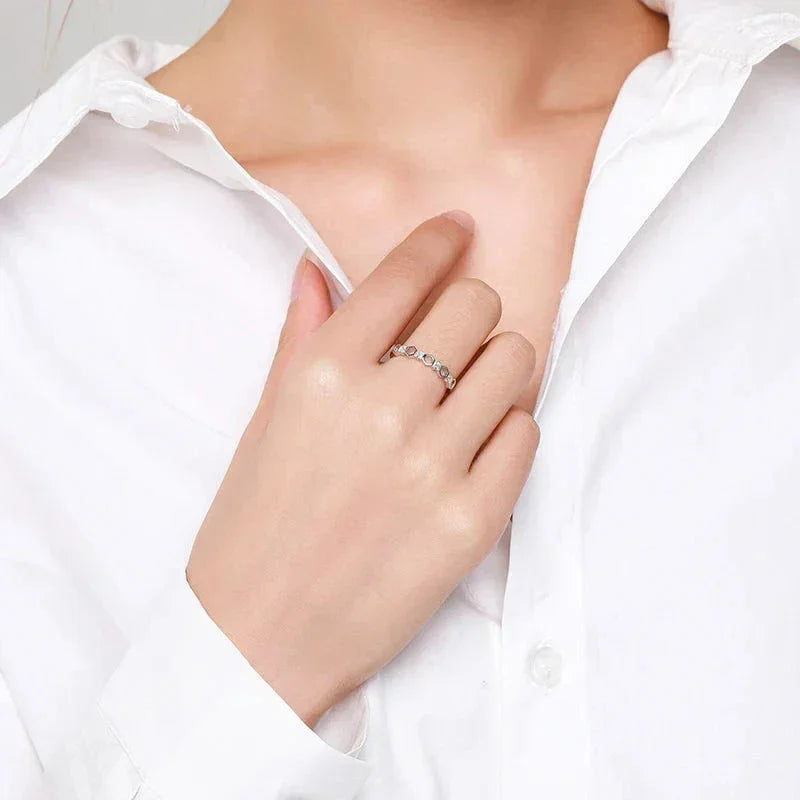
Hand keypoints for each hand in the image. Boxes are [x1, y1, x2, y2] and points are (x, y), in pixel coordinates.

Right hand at [186, 211, 539, 725]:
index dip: (437, 239)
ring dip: (497, 364)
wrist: (262, 636)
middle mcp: (384, 410)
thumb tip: (316, 268)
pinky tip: (476, 446)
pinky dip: (510, 428)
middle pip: (475, 306)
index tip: (458, 227)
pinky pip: (528, 434)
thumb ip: (299, 337)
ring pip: (515, 361)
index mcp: (323, 374)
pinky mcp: (473, 522)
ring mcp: (434, 467)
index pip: (403, 275)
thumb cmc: (251, 526)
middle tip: (455, 333)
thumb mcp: (264, 421)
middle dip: (469, 306)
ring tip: (469, 393)